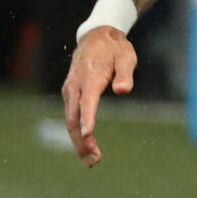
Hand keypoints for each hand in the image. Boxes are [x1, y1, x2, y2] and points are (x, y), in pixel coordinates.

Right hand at [61, 28, 137, 167]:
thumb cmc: (115, 49)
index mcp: (89, 77)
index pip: (87, 101)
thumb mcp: (126, 57)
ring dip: (78, 142)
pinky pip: (71, 117)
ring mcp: (70, 91)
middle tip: (94, 160)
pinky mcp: (70, 95)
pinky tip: (85, 146)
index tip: (88, 134)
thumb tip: (122, 90)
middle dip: (82, 140)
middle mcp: (74, 86)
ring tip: (91, 160)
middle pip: (73, 117)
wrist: (96, 37)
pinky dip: (76, 133)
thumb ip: (125, 74)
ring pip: (70, 120)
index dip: (87, 118)